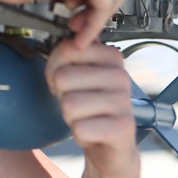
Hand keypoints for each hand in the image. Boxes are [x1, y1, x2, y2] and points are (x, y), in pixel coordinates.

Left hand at [44, 39, 137, 177]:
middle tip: (78, 104)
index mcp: (111, 57)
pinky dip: (80, 135)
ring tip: (86, 118)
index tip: (66, 82)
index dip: (54, 69)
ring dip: (71, 117)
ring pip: (69, 104)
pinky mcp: (122, 127)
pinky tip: (93, 133)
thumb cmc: (93, 109)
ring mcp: (123, 101)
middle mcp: (120, 76)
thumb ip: (74, 54)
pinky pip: (80, 128)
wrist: (113, 147)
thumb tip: (71, 31)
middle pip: (63, 77)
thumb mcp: (82, 76)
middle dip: (62, 96)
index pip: (66, 49)